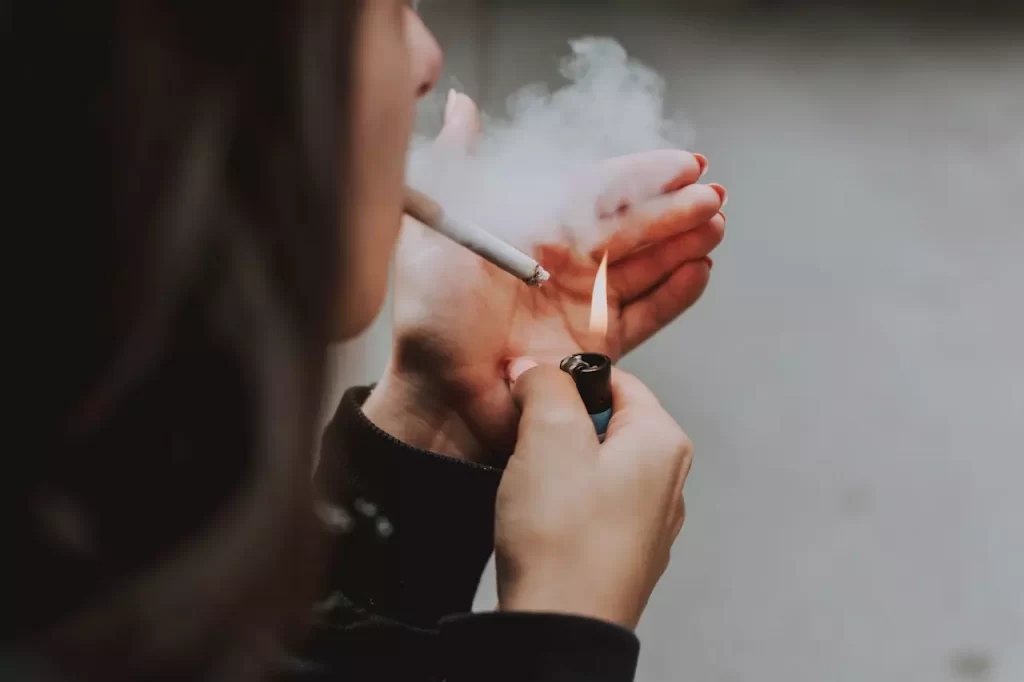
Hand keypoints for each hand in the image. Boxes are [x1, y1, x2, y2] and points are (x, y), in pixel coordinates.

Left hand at [364, 92, 724, 460]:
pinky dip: (675, 295)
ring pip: (644, 267)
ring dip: (681, 245)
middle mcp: (561, 263)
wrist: (440, 395)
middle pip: (629, 228)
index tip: (682, 164)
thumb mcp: (440, 230)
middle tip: (711, 196)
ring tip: (714, 226)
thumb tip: (463, 107)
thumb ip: (459, 165)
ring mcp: (581, 304)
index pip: (596, 191)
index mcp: (531, 229)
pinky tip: (699, 270)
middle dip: (673, 209)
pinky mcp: (597, 346)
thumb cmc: (431, 316)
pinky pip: (645, 314)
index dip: (640, 176)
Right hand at [494, 362, 691, 628]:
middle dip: (557, 426)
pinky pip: (589, 506)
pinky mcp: (623, 553)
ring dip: (555, 466)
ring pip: (593, 465)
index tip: (531, 397)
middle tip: (527, 446)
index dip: (565, 381)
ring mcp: (648, 521)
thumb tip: (537, 368)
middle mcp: (668, 480)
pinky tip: (540, 522)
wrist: (561, 627)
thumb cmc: (563, 536)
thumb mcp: (548, 434)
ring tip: (531, 489)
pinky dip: (561, 504)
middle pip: (604, 422)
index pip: (616, 380)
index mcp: (663, 442)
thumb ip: (546, 383)